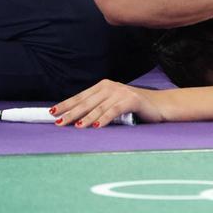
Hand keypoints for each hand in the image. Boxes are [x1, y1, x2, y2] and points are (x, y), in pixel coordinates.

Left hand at [50, 79, 164, 127]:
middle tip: (59, 122)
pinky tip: (96, 126)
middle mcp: (110, 87)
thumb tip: (76, 118)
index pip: (80, 97)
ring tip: (76, 126)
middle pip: (86, 102)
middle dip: (71, 113)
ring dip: (86, 118)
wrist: (160, 105)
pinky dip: (104, 119)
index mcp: (103, 86)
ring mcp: (120, 92)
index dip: (66, 105)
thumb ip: (98, 107)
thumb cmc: (134, 107)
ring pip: (99, 107)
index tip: (52, 113)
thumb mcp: (113, 104)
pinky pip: (114, 110)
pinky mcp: (131, 99)